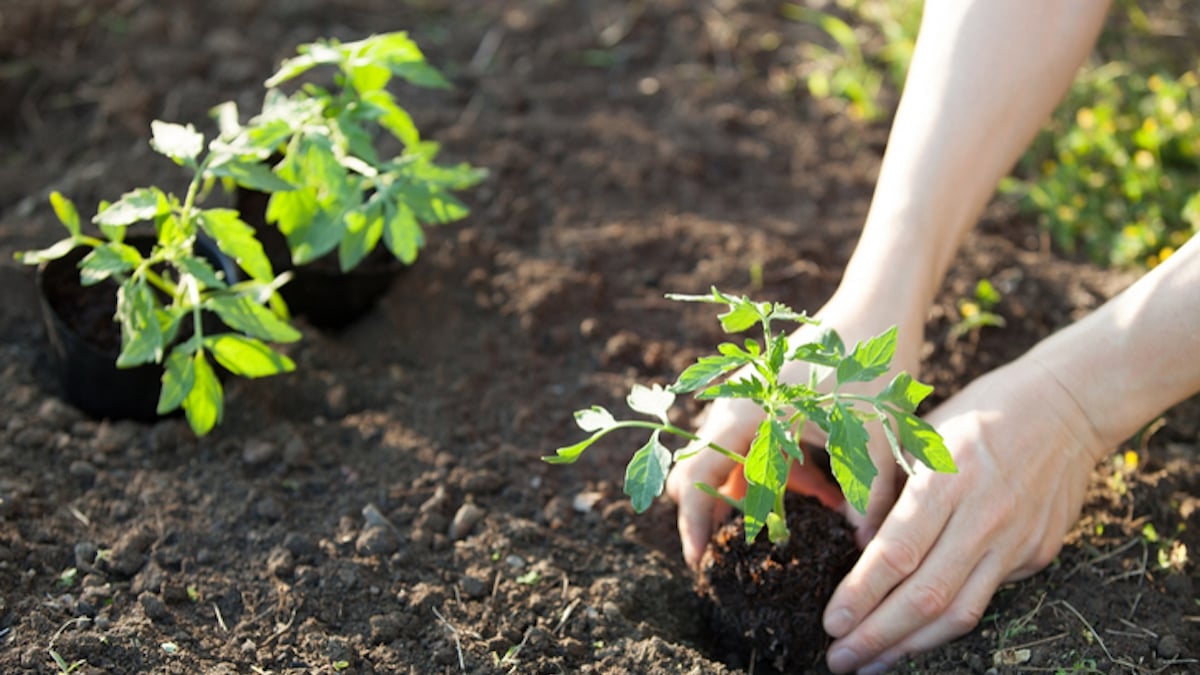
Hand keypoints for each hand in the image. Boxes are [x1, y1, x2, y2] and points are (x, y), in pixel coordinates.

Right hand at [665, 297, 923, 566]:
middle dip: (722, 513)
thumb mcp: (870, 438)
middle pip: (703, 472)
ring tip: (810, 512)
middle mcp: (734, 406)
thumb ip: (865, 498)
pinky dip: (780, 472)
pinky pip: (758, 446)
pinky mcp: (768, 399)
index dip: (693, 526)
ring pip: (733, 461)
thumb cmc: (870, 366)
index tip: (699, 563)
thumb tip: (865, 549)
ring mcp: (748, 400)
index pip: (695, 480)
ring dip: (760, 493)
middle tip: (745, 551)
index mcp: (744, 414)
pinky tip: (824, 486)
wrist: (881, 304)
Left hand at [821, 357, 1106, 673]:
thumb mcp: (921, 433)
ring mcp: (1015, 540)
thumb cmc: (979, 413)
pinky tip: (916, 638)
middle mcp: (983, 516)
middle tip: (840, 660)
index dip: (861, 594)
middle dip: (877, 635)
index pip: (897, 552)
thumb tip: (859, 544)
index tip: (832, 623)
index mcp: (945, 478)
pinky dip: (947, 625)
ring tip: (873, 665)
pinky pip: (985, 599)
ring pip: (959, 612)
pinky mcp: (1036, 554)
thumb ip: (888, 489)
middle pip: (925, 595)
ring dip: (911, 647)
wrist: (1067, 405)